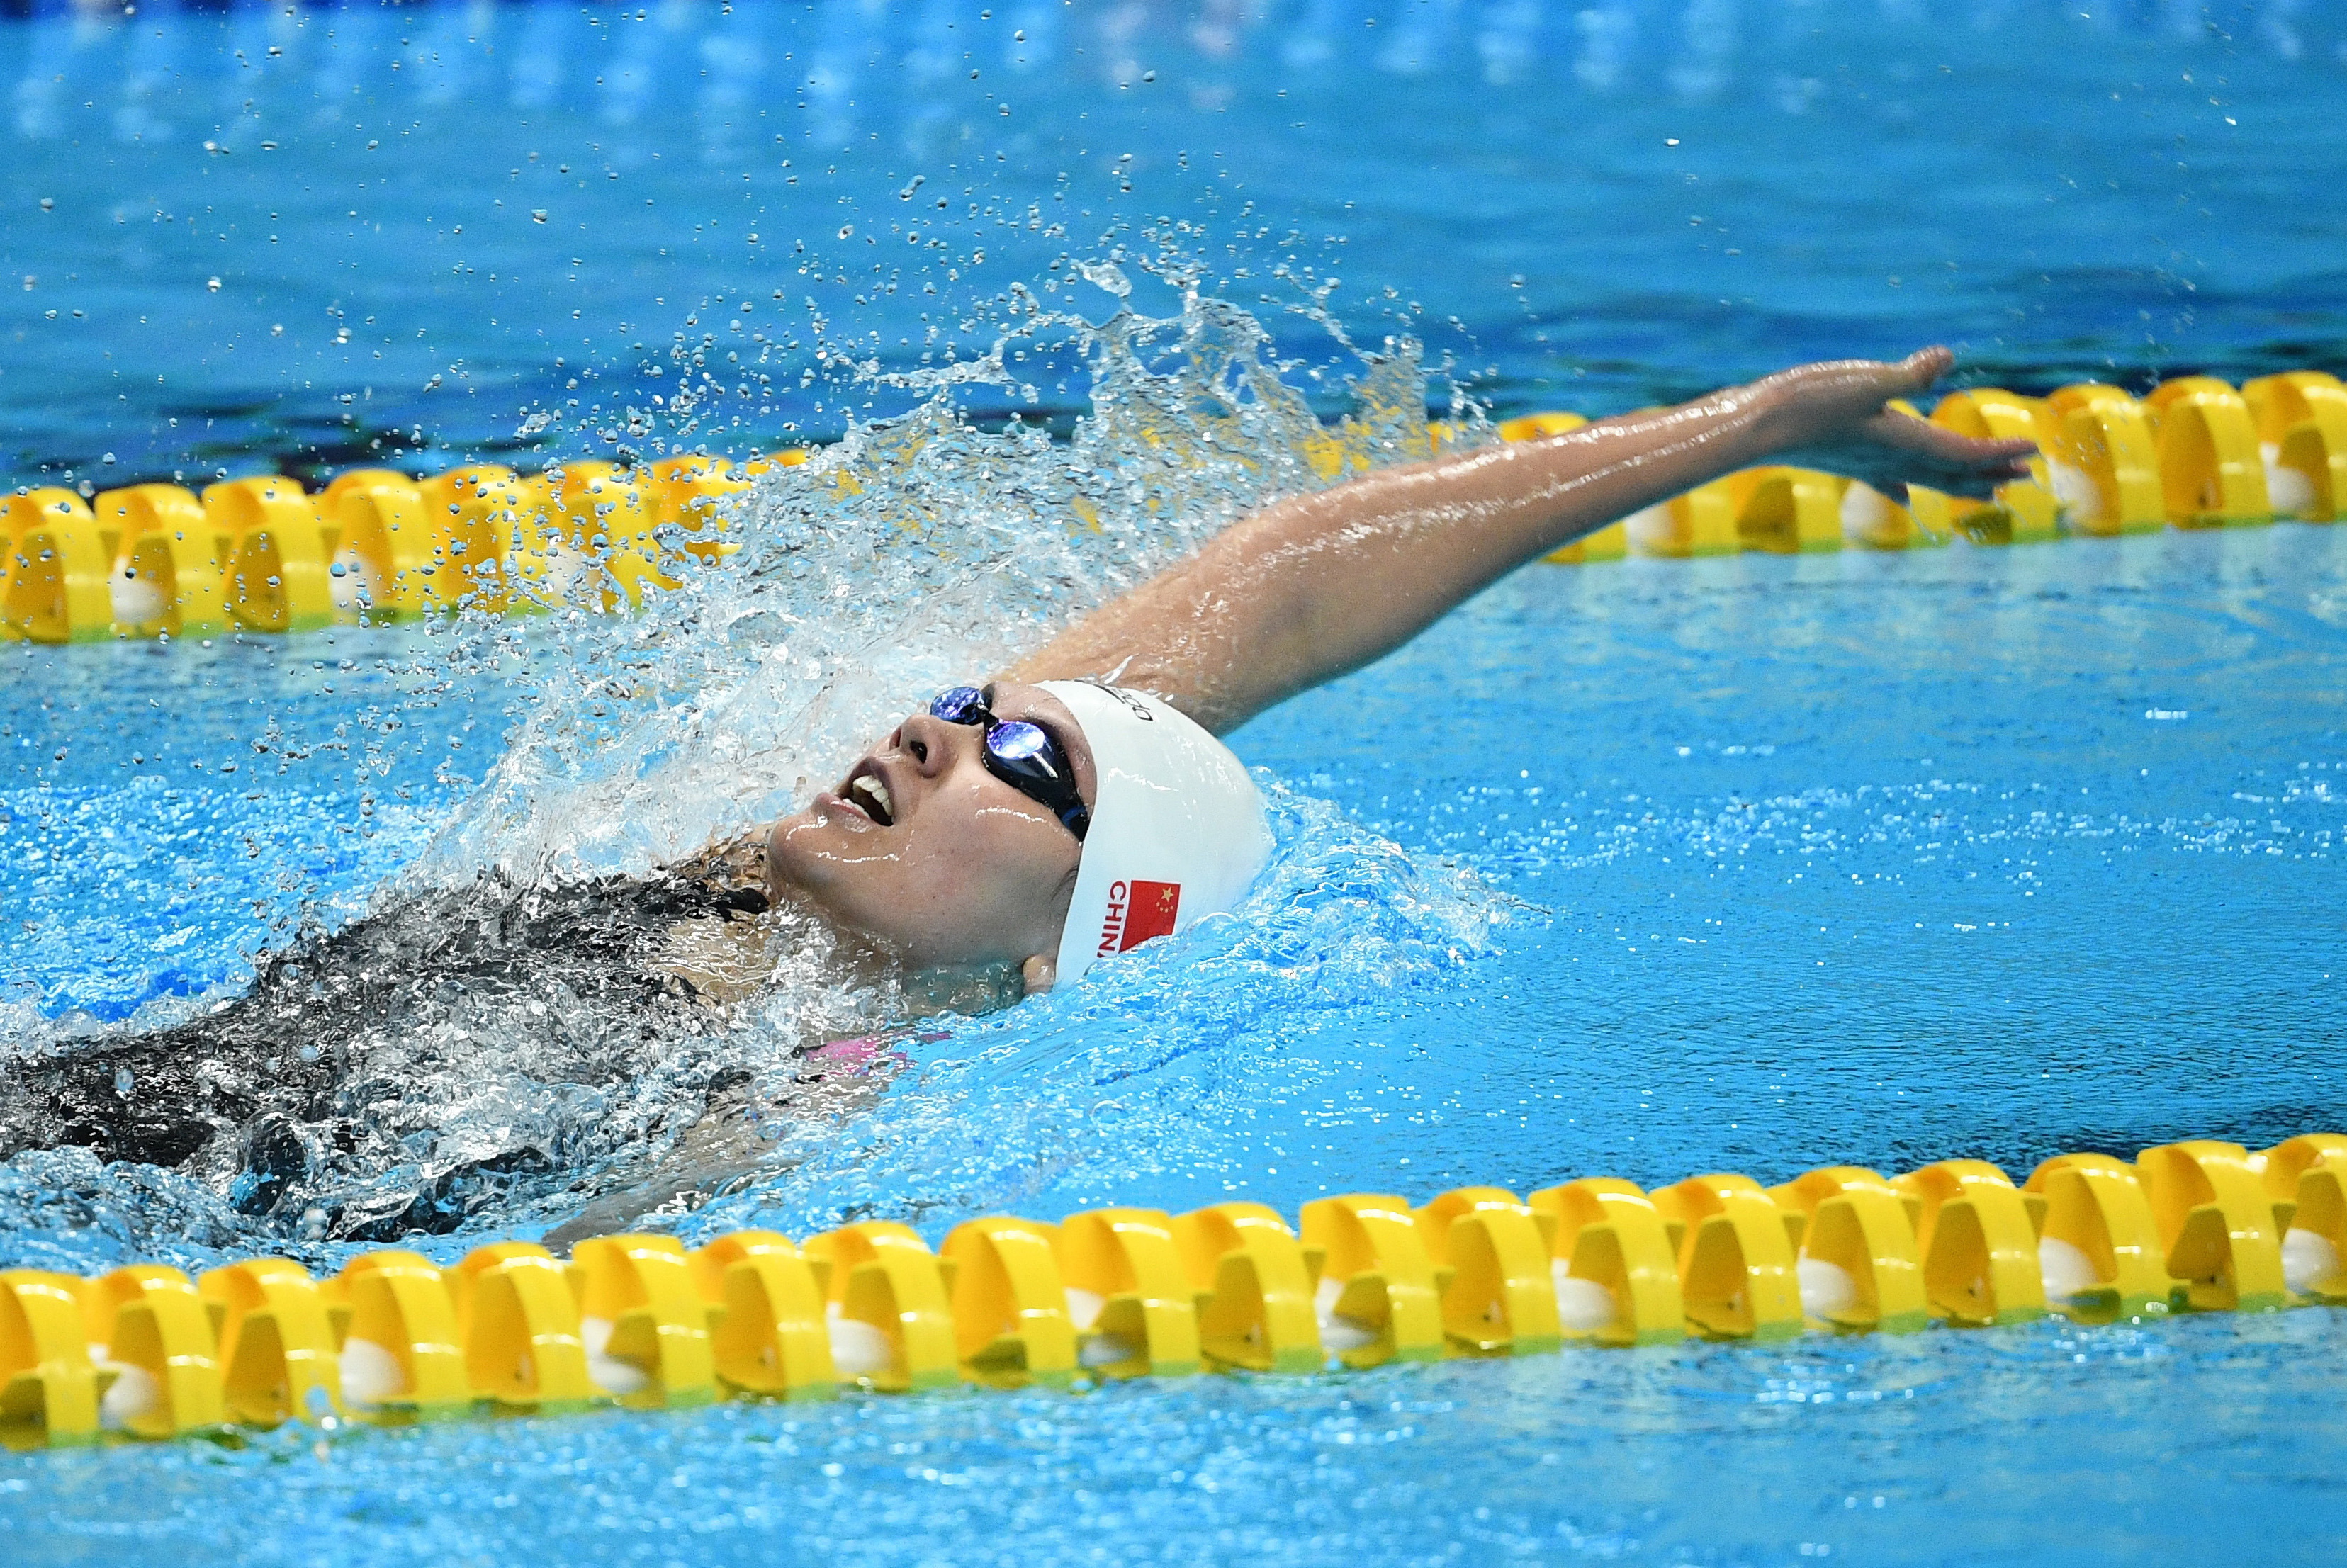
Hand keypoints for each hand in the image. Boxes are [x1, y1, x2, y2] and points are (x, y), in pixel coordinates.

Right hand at [1753, 347, 2038, 500]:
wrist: (1753, 429)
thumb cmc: (1808, 402)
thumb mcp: (1865, 380)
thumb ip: (1911, 374)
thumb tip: (1948, 359)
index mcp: (1902, 440)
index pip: (1963, 452)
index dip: (1999, 453)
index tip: (2033, 451)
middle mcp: (1889, 459)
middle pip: (1950, 473)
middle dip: (1988, 474)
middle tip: (2024, 478)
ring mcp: (1867, 464)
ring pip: (1924, 479)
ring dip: (1957, 483)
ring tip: (1985, 491)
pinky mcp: (1847, 461)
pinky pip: (1888, 480)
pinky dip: (1906, 487)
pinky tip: (1906, 496)